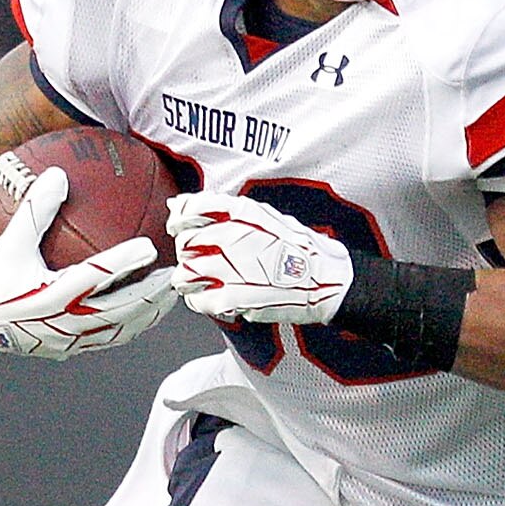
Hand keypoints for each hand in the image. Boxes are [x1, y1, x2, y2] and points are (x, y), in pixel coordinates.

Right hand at [0, 166, 175, 357]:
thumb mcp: (10, 243)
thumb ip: (34, 210)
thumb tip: (57, 174)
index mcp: (49, 295)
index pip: (95, 277)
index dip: (124, 262)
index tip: (150, 247)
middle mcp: (63, 322)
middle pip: (119, 310)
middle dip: (151, 295)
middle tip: (175, 275)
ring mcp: (69, 340)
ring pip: (119, 330)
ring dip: (148, 314)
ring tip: (171, 297)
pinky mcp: (70, 350)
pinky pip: (109, 339)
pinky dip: (132, 326)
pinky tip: (147, 313)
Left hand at [168, 192, 353, 323]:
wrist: (327, 279)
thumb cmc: (297, 248)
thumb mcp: (263, 215)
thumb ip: (220, 209)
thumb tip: (178, 204)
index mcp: (241, 213)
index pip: (190, 208)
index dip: (179, 219)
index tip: (179, 227)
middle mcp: (233, 238)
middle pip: (185, 244)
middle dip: (187, 253)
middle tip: (199, 259)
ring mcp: (232, 269)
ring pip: (184, 275)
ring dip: (189, 280)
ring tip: (203, 282)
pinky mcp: (234, 299)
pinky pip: (198, 301)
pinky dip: (200, 301)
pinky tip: (213, 298)